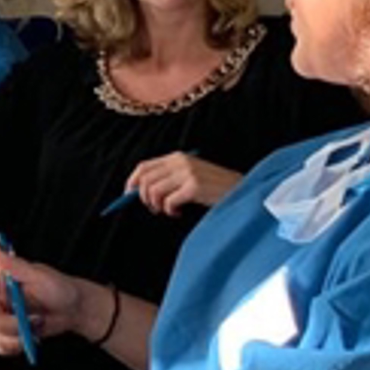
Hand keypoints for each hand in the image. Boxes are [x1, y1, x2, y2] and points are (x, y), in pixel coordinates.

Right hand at [0, 240, 98, 356]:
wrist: (75, 309)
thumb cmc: (60, 288)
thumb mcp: (38, 275)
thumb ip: (13, 263)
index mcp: (0, 281)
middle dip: (9, 326)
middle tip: (32, 321)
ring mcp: (3, 317)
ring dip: (15, 338)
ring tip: (36, 327)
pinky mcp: (8, 333)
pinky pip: (0, 346)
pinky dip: (12, 347)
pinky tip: (28, 339)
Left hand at [125, 153, 240, 214]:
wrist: (241, 190)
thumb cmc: (214, 186)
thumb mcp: (190, 175)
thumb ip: (169, 178)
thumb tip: (139, 191)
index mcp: (177, 157)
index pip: (144, 166)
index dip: (132, 182)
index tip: (128, 194)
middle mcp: (180, 162)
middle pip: (145, 179)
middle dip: (144, 197)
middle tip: (154, 208)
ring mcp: (187, 173)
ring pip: (154, 191)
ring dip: (157, 205)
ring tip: (168, 210)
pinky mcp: (194, 186)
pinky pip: (168, 201)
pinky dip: (169, 210)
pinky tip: (179, 212)